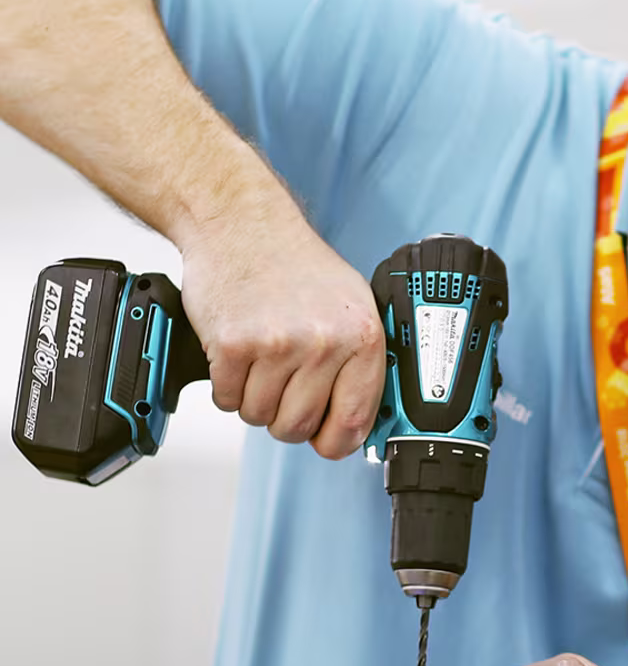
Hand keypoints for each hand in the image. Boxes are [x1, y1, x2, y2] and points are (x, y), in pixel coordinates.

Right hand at [181, 211, 384, 459]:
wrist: (242, 223)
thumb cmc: (297, 266)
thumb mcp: (353, 305)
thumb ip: (360, 363)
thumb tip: (359, 425)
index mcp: (362, 337)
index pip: (354, 422)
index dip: (335, 442)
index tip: (326, 441)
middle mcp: (324, 343)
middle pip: (299, 426)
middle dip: (286, 417)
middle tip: (282, 385)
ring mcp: (277, 344)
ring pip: (260, 416)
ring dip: (254, 400)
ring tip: (260, 361)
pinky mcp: (232, 345)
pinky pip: (228, 400)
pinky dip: (226, 386)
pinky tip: (237, 355)